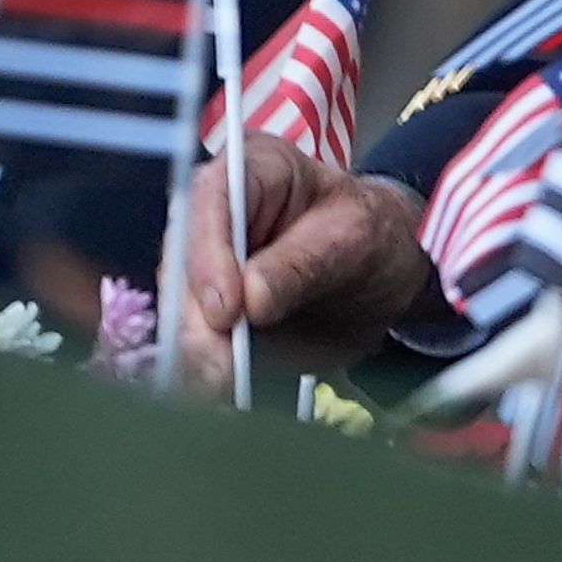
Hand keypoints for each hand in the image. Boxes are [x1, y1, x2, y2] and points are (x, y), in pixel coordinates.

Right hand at [175, 134, 436, 387]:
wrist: (383, 274)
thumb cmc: (371, 235)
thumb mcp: (355, 238)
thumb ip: (303, 265)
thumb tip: (250, 301)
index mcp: (252, 167)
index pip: (210, 200)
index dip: (208, 256)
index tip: (225, 308)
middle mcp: (214, 214)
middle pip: (181, 263)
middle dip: (195, 319)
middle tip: (219, 366)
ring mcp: (204, 265)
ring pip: (179, 310)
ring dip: (195, 353)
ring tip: (219, 387)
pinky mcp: (207, 313)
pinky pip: (195, 343)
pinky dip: (205, 372)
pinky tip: (219, 393)